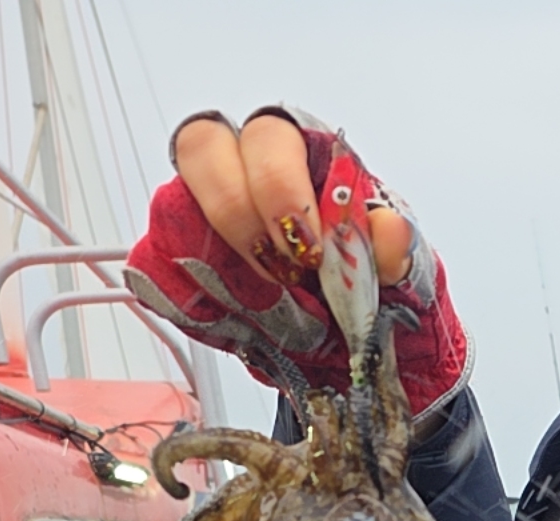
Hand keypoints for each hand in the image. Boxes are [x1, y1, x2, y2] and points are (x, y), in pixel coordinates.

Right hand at [124, 106, 465, 413]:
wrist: (362, 344)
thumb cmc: (377, 289)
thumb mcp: (404, 273)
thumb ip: (396, 250)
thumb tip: (387, 230)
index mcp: (304, 156)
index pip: (269, 136)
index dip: (280, 189)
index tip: (310, 249)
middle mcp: (244, 170)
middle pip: (204, 147)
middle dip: (237, 213)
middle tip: (279, 272)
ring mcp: (204, 214)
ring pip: (173, 205)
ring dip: (212, 259)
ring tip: (262, 305)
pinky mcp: (183, 263)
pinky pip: (155, 266)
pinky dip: (183, 296)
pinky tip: (230, 322)